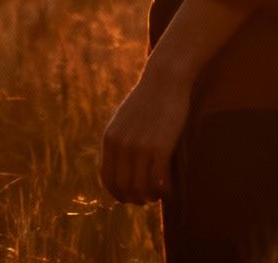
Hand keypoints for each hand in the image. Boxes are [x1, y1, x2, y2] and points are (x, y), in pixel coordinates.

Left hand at [99, 66, 192, 203]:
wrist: (165, 79)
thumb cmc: (147, 99)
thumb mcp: (124, 119)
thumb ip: (119, 141)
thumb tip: (120, 165)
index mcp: (109, 139)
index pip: (108, 179)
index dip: (118, 194)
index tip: (129, 197)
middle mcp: (121, 146)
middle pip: (123, 188)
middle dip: (135, 198)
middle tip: (147, 199)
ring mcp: (140, 147)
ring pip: (141, 188)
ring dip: (150, 197)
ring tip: (158, 195)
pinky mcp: (161, 147)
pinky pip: (159, 180)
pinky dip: (164, 191)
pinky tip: (169, 189)